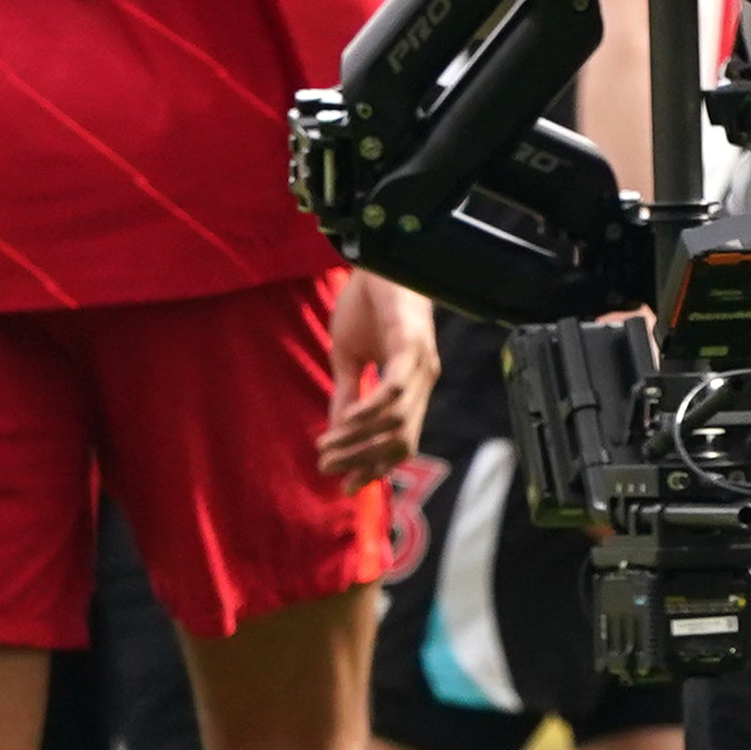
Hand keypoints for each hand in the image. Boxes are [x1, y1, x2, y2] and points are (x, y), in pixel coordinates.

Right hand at [318, 271, 437, 487]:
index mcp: (412, 386)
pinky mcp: (412, 344)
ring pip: (396, 422)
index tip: (346, 488)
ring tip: (327, 447)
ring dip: (359, 441)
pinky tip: (345, 422)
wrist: (376, 261)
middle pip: (400, 441)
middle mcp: (423, 380)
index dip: (376, 467)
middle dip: (364, 462)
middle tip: (328, 471)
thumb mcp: (349, 359)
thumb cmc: (365, 306)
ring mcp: (421, 364)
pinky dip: (369, 411)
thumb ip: (348, 395)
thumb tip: (338, 434)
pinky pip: (394, 390)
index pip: (400, 441)